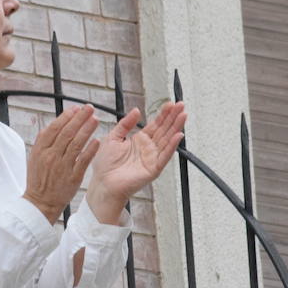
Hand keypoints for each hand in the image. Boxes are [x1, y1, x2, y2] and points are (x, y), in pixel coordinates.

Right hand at [24, 105, 99, 223]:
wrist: (40, 202)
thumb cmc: (39, 178)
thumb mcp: (35, 157)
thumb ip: (45, 140)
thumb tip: (59, 122)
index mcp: (41, 150)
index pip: (55, 128)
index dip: (66, 116)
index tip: (76, 108)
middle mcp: (51, 157)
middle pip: (67, 133)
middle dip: (79, 118)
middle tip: (90, 108)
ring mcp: (62, 167)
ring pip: (76, 144)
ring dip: (87, 130)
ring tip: (96, 119)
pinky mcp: (73, 178)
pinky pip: (83, 161)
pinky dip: (90, 150)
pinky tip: (97, 141)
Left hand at [87, 102, 186, 222]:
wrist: (103, 183)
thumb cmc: (105, 164)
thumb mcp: (113, 137)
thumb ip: (125, 124)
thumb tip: (137, 110)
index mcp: (139, 140)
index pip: (155, 124)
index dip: (163, 114)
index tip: (171, 103)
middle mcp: (148, 148)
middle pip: (164, 130)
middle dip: (173, 117)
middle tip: (182, 105)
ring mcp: (152, 158)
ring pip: (167, 140)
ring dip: (176, 128)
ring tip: (183, 115)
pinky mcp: (153, 169)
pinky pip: (164, 156)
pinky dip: (172, 146)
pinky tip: (178, 135)